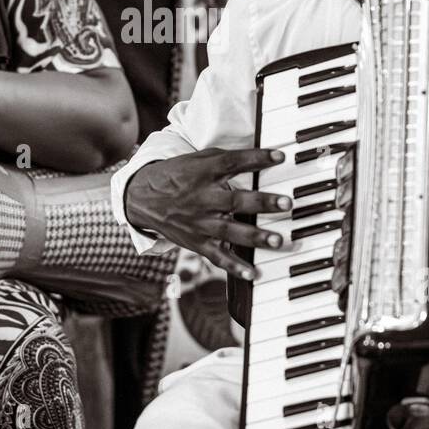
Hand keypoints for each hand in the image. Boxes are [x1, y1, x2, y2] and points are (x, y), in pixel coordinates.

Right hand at [124, 148, 292, 279]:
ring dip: (255, 236)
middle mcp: (202, 198)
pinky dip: (234, 267)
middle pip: (235, 200)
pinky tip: (253, 274)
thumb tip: (261, 155)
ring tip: (278, 240)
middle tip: (287, 203)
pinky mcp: (196, 242)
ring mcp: (199, 223)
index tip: (280, 156)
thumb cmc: (177, 176)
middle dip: (262, 203)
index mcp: (203, 173)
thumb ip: (226, 159)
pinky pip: (217, 257)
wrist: (142, 198)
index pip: (232, 162)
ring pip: (230, 231)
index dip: (256, 158)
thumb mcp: (197, 160)